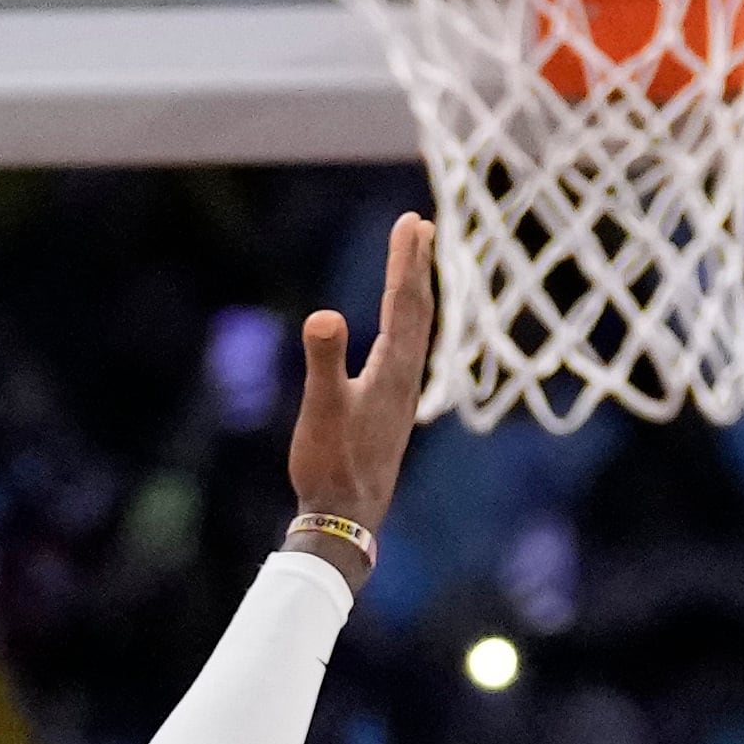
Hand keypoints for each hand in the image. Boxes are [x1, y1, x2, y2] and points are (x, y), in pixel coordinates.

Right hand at [288, 212, 434, 535]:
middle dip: (417, 266)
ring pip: (416, 333)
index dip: (406, 260)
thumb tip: (323, 315)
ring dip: (415, 294)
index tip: (411, 221)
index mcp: (393, 371)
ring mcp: (400, 397)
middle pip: (418, 310)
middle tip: (421, 226)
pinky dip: (406, 328)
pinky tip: (400, 334)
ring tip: (415, 267)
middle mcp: (405, 379)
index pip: (404, 303)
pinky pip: (406, 355)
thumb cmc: (331, 467)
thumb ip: (324, 360)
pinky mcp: (390, 413)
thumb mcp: (321, 410)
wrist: (347, 522)